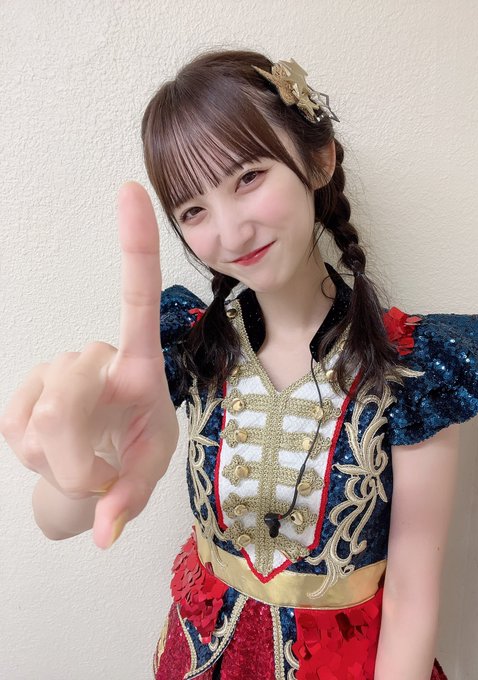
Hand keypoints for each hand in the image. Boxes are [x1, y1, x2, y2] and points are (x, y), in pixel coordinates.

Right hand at [0, 182, 177, 547]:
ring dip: (63, 460)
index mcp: (137, 361)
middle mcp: (92, 356)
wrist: (97, 469)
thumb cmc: (133, 451)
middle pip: (68, 395)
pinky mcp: (20, 397)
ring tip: (83, 454)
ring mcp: (52, 374)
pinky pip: (16, 432)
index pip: (136, 295)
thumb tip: (102, 531)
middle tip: (99, 472)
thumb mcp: (148, 470)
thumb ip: (130, 498)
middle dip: (80, 454)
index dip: (134, 243)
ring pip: (41, 422)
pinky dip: (37, 459)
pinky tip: (54, 448)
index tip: (131, 189)